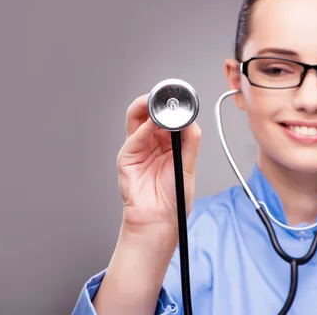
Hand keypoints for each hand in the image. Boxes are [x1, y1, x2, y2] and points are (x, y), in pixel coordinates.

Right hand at [116, 93, 201, 230]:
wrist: (160, 219)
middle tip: (168, 97)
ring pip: (137, 118)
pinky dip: (143, 128)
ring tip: (158, 105)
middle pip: (149, 112)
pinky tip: (152, 126)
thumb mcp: (187, 164)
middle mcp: (151, 142)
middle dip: (158, 101)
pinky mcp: (127, 157)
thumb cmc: (173, 197)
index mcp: (167, 143)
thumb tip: (189, 118)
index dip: (173, 106)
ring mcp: (137, 148)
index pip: (167, 116)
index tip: (181, 98)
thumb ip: (189, 140)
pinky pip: (134, 137)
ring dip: (147, 107)